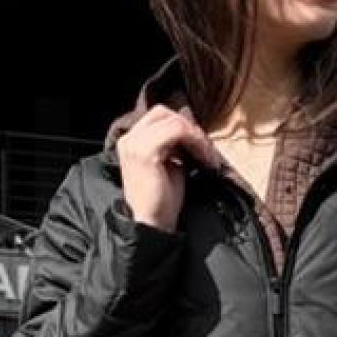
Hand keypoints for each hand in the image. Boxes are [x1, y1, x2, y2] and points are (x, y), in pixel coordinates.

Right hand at [116, 104, 222, 231]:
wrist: (152, 224)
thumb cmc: (161, 200)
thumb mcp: (170, 164)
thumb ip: (175, 145)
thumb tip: (192, 130)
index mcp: (131, 141)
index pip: (159, 116)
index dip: (183, 125)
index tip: (201, 146)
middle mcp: (129, 139)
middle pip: (164, 113)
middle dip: (190, 127)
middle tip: (206, 149)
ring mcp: (134, 144)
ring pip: (173, 121)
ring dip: (196, 137)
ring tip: (207, 157)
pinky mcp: (145, 152)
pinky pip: (177, 131)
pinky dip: (195, 142)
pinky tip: (204, 159)